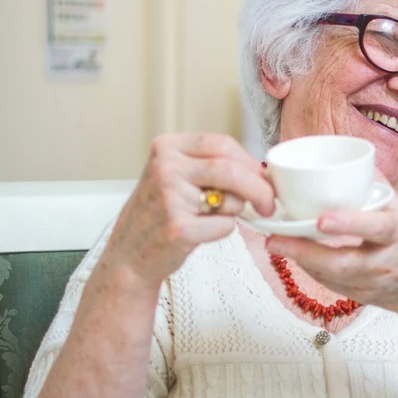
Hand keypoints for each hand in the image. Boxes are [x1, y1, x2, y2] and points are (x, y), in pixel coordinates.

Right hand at [100, 133, 275, 286]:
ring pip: (232, 199)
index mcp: (167, 147)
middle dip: (260, 189)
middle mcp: (165, 168)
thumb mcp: (175, 175)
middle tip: (269, 205)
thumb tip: (263, 171)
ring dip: (234, 212)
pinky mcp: (178, 228)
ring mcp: (170, 198)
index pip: (223, 144)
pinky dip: (223, 231)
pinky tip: (201, 233)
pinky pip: (225, 226)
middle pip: (232, 170)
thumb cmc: (159, 214)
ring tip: (210, 218)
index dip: (251, 163)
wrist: (129, 253)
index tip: (264, 179)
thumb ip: (210, 165)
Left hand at [264, 191, 397, 325]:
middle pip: (343, 263)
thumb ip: (381, 192)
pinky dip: (312, 269)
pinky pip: (332, 284)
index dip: (349, 224)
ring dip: (302, 260)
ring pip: (332, 276)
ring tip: (275, 243)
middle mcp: (387, 262)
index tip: (322, 219)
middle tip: (276, 239)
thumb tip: (357, 162)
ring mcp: (374, 284)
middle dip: (306, 252)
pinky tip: (294, 255)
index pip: (377, 228)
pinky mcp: (362, 297)